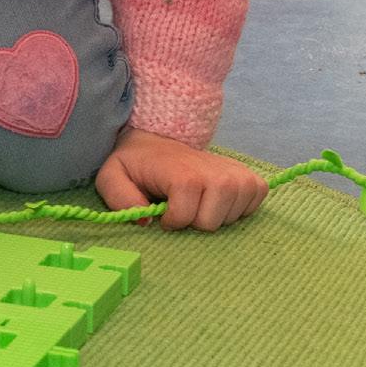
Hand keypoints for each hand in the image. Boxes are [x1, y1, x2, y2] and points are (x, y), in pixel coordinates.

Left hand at [95, 126, 267, 230]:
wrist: (159, 143)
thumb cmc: (137, 164)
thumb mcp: (112, 176)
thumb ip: (120, 198)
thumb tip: (147, 221)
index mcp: (183, 175)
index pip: (185, 218)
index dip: (169, 221)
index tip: (161, 208)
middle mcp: (216, 174)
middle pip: (210, 223)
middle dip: (192, 220)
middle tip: (182, 203)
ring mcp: (237, 176)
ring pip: (232, 219)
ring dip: (213, 215)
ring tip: (198, 200)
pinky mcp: (252, 179)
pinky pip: (253, 207)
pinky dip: (237, 209)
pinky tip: (218, 199)